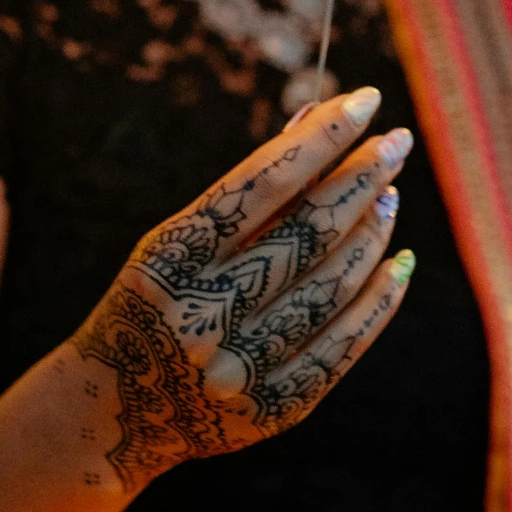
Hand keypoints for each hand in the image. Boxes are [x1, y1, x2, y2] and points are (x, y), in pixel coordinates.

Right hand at [72, 86, 413, 491]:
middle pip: (307, 232)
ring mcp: (239, 368)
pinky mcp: (272, 410)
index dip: (321, 138)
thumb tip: (317, 123)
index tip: (366, 100)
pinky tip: (398, 261)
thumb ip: (246, 192)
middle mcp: (203, 313)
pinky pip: (344, 345)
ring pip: (332, 285)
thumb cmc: (157, 300)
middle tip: (398, 142)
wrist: (113, 411)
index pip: (261, 182)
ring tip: (391, 196)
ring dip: (373, 232)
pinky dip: (379, 298)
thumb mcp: (178, 242)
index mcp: (171, 258)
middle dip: (362, 177)